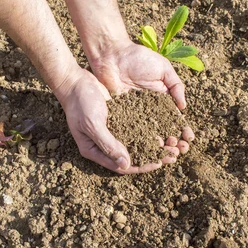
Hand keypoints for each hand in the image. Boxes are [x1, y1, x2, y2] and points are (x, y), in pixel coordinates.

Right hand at [56, 69, 180, 173]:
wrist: (75, 81)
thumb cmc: (80, 103)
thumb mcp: (93, 124)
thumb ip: (108, 144)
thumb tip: (126, 165)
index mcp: (94, 151)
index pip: (120, 166)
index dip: (140, 166)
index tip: (158, 163)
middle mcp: (103, 144)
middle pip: (130, 157)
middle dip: (151, 157)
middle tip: (171, 155)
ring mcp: (110, 132)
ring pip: (135, 143)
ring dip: (153, 144)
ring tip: (172, 143)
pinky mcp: (117, 119)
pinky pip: (134, 129)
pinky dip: (148, 130)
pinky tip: (162, 128)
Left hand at [88, 39, 194, 152]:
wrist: (112, 55)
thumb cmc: (138, 57)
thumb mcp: (163, 68)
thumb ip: (176, 86)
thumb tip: (183, 107)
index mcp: (162, 99)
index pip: (175, 118)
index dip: (182, 130)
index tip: (189, 139)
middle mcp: (149, 109)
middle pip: (163, 131)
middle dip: (173, 142)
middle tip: (178, 152)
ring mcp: (134, 114)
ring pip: (148, 135)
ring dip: (158, 146)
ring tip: (165, 155)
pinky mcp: (120, 115)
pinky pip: (130, 131)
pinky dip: (138, 142)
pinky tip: (145, 151)